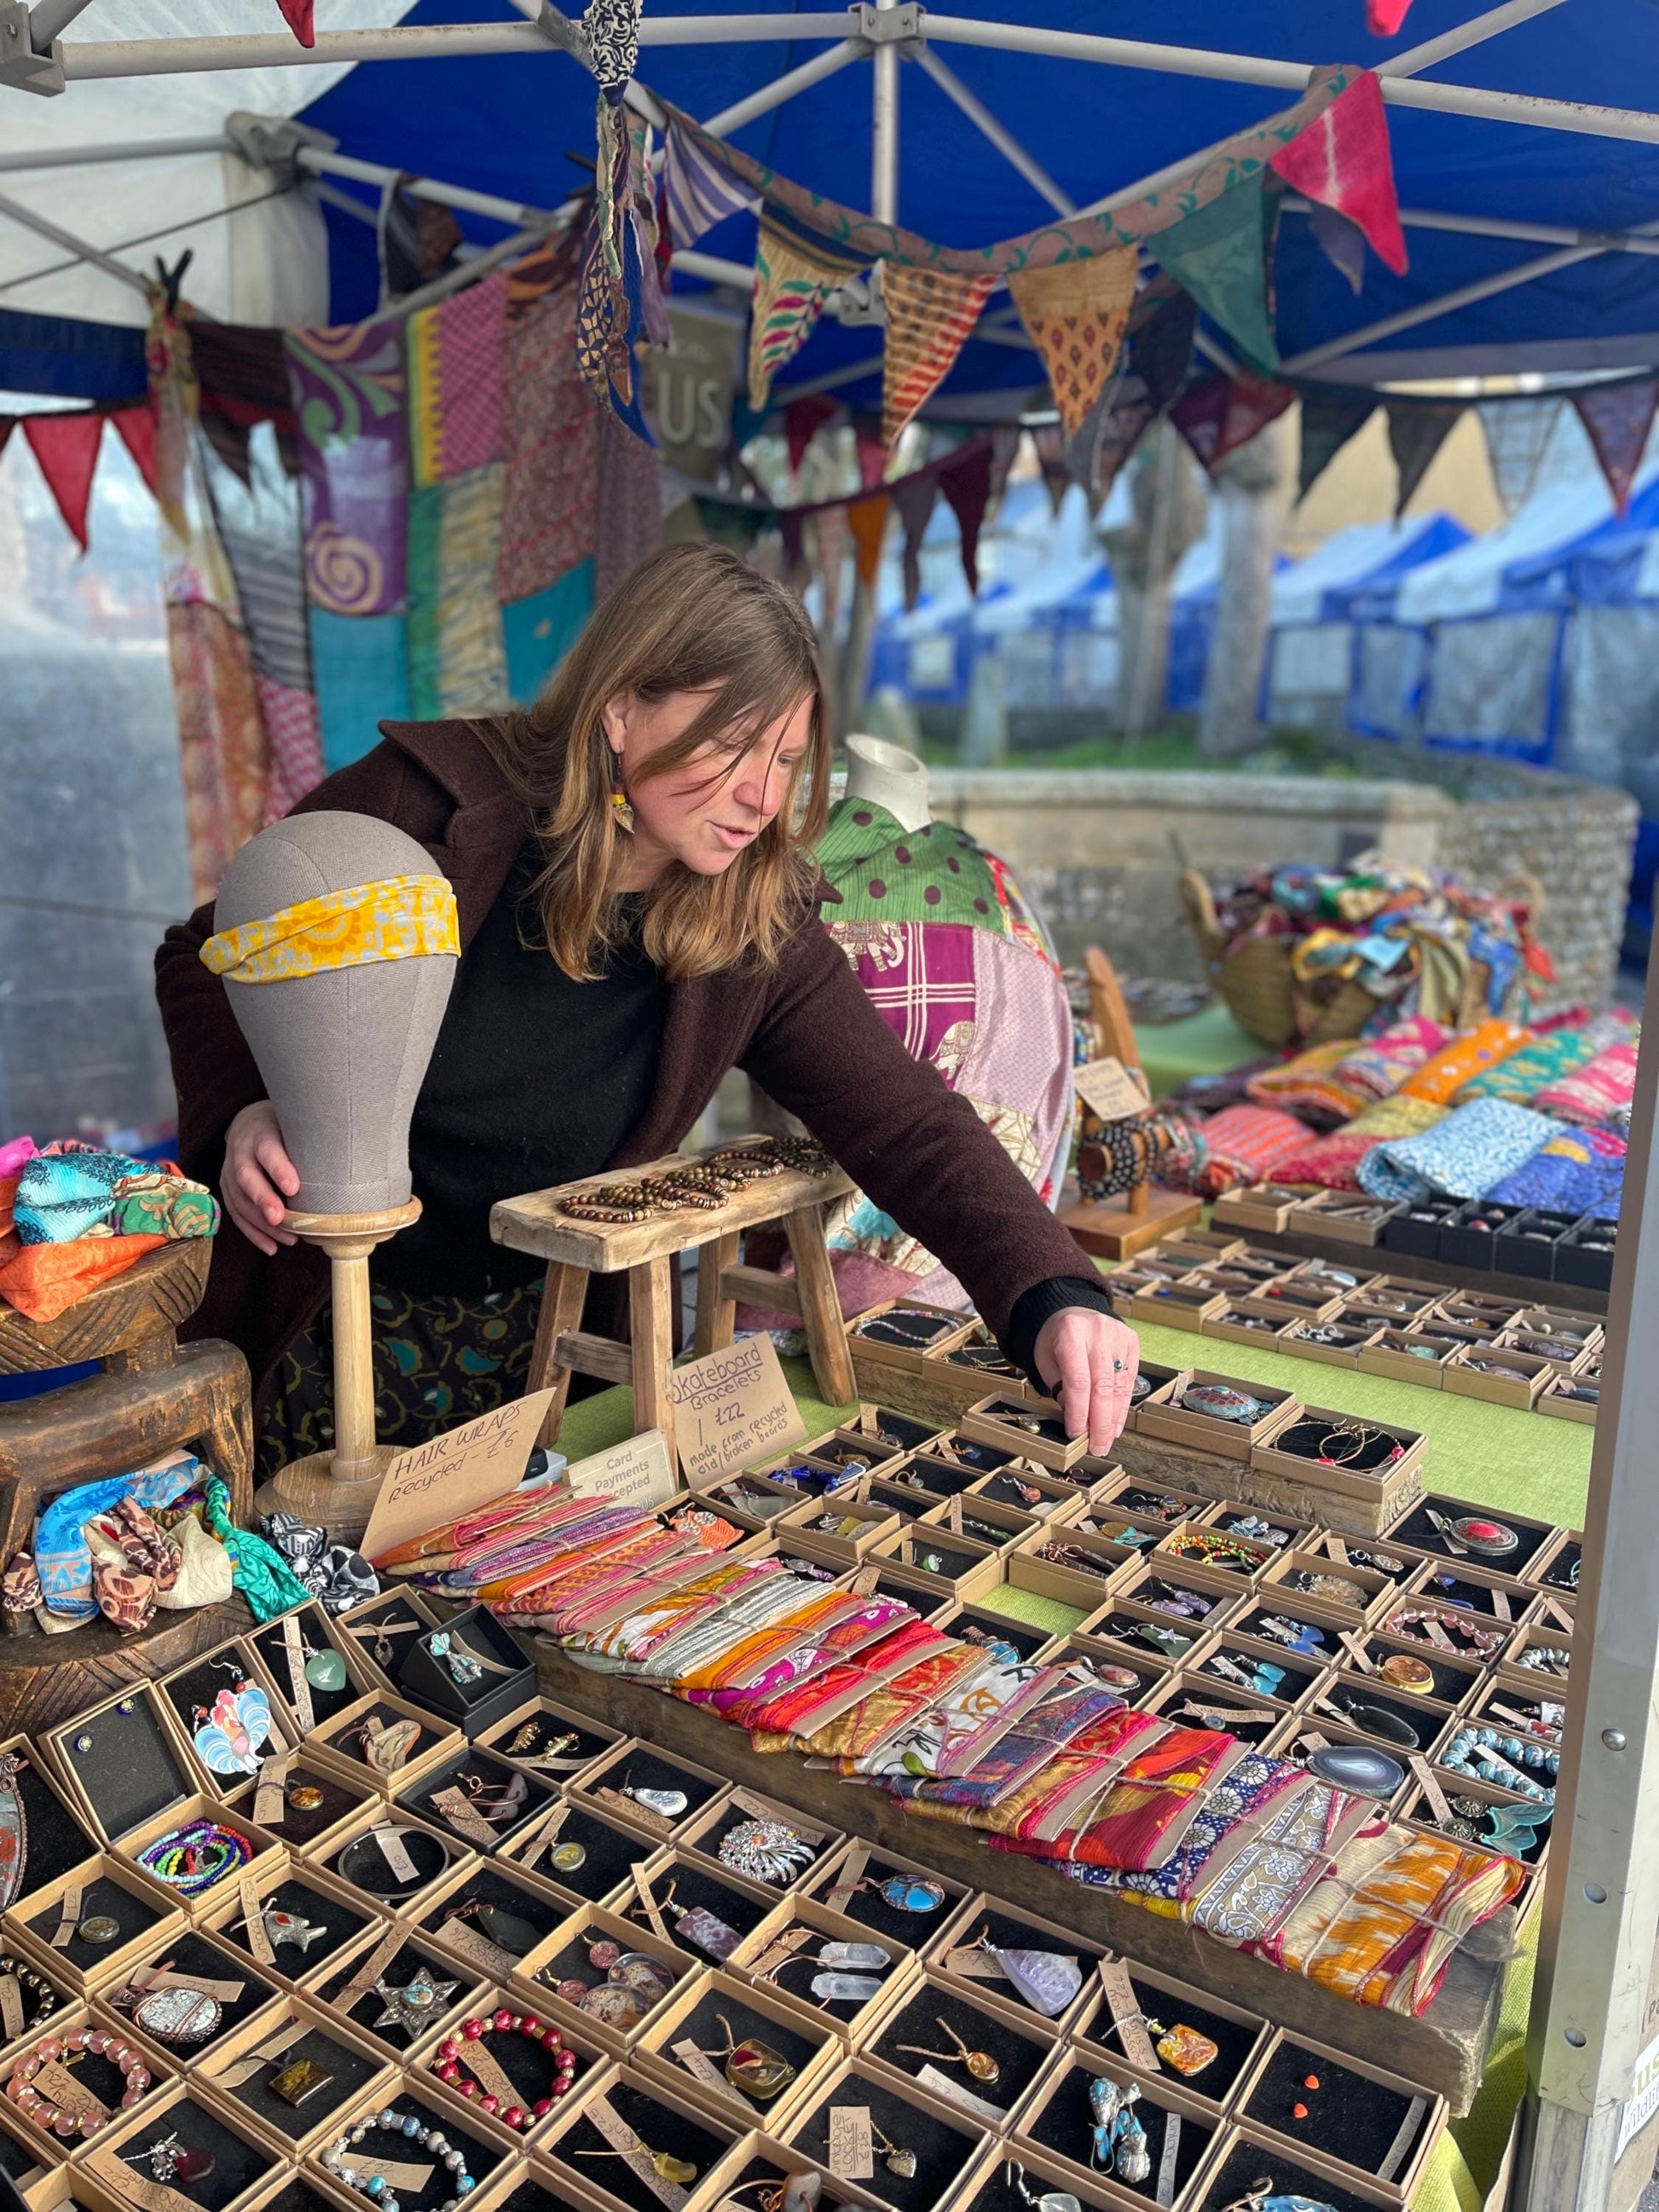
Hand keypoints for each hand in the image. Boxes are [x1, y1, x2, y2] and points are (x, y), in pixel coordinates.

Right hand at [222, 1101, 299, 1254]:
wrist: (248, 1122)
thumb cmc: (281, 1127)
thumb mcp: (294, 1126)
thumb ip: (309, 1142)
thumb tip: (343, 1165)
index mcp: (260, 1133)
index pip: (267, 1151)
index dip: (279, 1169)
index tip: (294, 1188)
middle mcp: (240, 1152)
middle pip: (246, 1178)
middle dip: (263, 1200)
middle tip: (280, 1218)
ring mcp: (229, 1171)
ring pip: (239, 1200)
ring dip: (261, 1224)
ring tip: (287, 1238)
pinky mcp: (227, 1188)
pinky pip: (236, 1214)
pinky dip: (253, 1233)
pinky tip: (271, 1247)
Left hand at [1033, 1307, 1138, 1453]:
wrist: (1072, 1310)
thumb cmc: (1055, 1338)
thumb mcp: (1045, 1360)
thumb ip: (1060, 1388)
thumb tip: (1077, 1422)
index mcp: (1070, 1333)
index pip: (1078, 1381)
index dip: (1079, 1413)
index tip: (1076, 1434)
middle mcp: (1098, 1332)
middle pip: (1103, 1386)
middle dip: (1099, 1423)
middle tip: (1096, 1446)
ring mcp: (1118, 1335)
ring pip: (1119, 1386)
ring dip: (1113, 1418)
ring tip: (1106, 1440)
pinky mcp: (1131, 1341)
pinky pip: (1129, 1380)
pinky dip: (1122, 1406)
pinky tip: (1115, 1423)